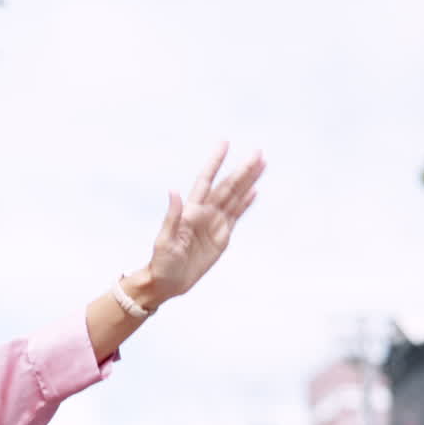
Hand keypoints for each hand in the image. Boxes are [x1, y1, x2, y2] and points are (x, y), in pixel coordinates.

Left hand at [143, 142, 265, 303]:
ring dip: (248, 181)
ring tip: (262, 164)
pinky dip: (246, 202)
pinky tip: (255, 190)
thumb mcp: (165, 240)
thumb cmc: (161, 261)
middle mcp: (204, 213)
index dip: (215, 162)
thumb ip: (172, 216)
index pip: (206, 181)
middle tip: (258, 151)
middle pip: (227, 186)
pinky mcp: (222, 236)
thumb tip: (174, 191)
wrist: (167, 281)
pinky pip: (236, 215)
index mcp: (190, 211)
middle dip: (242, 169)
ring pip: (235, 197)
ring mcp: (214, 223)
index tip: (224, 143)